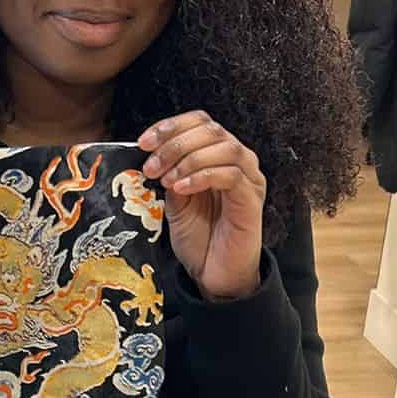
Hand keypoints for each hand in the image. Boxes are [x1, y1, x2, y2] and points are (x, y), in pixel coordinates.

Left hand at [139, 112, 264, 300]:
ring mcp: (249, 179)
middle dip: (174, 144)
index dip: (171, 126)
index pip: (200, 122)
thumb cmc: (199, 238)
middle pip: (211, 129)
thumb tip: (151, 154)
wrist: (214, 275)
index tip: (144, 142)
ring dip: (188, 159)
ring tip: (166, 179)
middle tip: (151, 166)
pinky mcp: (252, 199)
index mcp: (219, 156)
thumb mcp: (175, 201)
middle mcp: (238, 161)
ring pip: (224, 147)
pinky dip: (202, 176)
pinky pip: (230, 175)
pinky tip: (181, 189)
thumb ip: (169, 174)